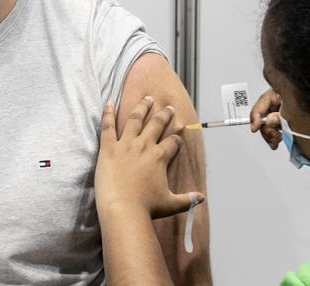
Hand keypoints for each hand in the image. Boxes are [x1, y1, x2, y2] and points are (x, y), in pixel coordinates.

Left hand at [95, 96, 204, 218]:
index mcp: (160, 157)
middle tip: (168, 108)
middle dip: (164, 115)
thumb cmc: (146, 208)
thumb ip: (187, 199)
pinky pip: (108, 126)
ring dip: (142, 107)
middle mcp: (145, 146)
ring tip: (147, 99)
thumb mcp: (171, 204)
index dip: (177, 138)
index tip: (178, 135)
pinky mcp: (108, 149)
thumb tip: (202, 199)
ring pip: (135, 119)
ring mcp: (126, 145)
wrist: (123, 210)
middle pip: (157, 124)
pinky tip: (108, 102)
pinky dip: (107, 113)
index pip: (173, 142)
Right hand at [250, 88, 282, 149]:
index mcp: (276, 93)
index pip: (260, 105)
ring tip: (277, 141)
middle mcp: (276, 101)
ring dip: (271, 134)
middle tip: (274, 139)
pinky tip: (279, 138)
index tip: (255, 128)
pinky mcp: (283, 117)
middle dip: (266, 130)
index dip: (255, 117)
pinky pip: (274, 126)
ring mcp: (280, 109)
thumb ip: (279, 116)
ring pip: (268, 123)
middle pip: (263, 116)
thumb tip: (269, 121)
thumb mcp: (292, 110)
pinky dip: (275, 133)